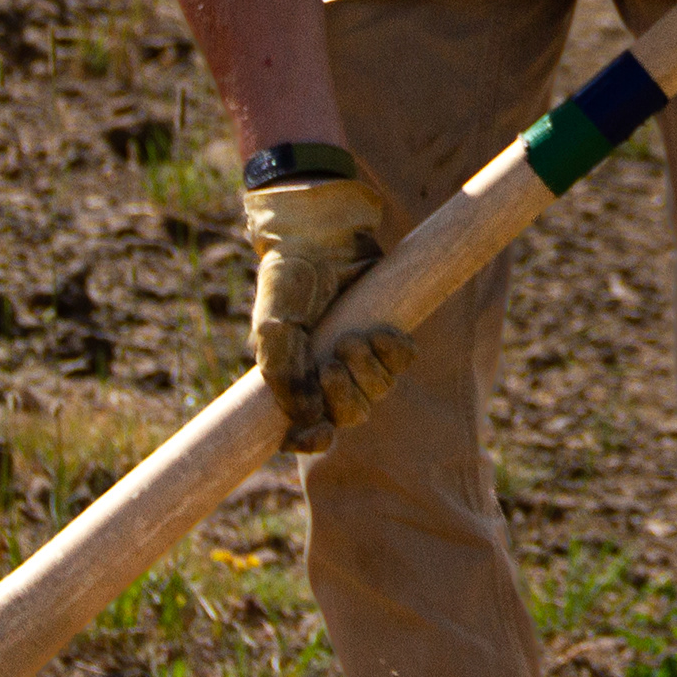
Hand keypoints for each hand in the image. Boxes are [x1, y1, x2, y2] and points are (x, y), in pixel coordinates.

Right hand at [243, 175, 411, 439]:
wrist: (318, 236)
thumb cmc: (288, 280)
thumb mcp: (274, 327)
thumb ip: (282, 373)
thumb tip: (306, 417)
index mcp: (297, 378)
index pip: (307, 429)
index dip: (312, 440)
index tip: (318, 434)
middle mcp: (329, 372)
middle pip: (351, 415)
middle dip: (346, 399)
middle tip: (332, 365)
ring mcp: (360, 355)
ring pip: (379, 391)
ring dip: (368, 371)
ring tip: (353, 339)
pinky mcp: (386, 333)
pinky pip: (403, 362)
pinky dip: (394, 352)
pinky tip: (380, 332)